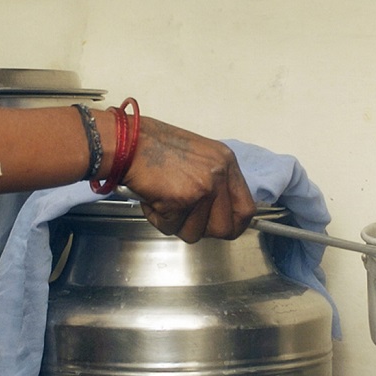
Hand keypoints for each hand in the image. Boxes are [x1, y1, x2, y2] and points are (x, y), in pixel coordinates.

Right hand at [122, 117, 256, 241]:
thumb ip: (214, 181)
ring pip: (196, 233)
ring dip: (176, 224)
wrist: (129, 142)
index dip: (234, 225)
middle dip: (202, 230)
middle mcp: (219, 175)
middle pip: (225, 229)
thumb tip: (218, 211)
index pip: (246, 209)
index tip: (221, 228)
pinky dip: (158, 219)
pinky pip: (172, 228)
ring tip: (164, 202)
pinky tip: (153, 200)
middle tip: (184, 217)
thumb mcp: (199, 156)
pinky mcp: (180, 200)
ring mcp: (202, 188)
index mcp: (226, 163)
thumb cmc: (155, 146)